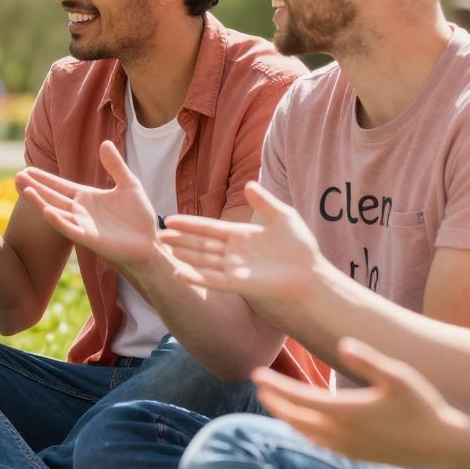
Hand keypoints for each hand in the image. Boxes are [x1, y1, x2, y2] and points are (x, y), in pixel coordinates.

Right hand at [16, 141, 160, 265]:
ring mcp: (83, 225)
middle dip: (34, 187)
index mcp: (86, 197)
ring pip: (55, 211)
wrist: (150, 242)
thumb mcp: (129, 184)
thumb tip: (105, 143)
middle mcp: (80, 211)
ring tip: (23, 190)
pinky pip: (71, 229)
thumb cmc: (138, 216)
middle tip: (15, 176)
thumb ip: (115, 166)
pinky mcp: (90, 239)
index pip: (59, 185)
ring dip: (39, 202)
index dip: (43, 178)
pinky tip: (46, 211)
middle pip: (52, 196)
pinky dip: (58, 221)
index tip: (26, 169)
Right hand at [158, 181, 323, 301]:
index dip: (190, 224)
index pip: (209, 228)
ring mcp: (234, 269)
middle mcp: (234, 253)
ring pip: (202, 260)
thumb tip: (248, 184)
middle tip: (157, 234)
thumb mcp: (283, 217)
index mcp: (241, 236)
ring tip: (164, 249)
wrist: (312, 275)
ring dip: (183, 255)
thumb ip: (264, 202)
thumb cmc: (301, 249)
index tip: (170, 219)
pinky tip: (181, 273)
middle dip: (179, 240)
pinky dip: (197, 277)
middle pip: (200, 244)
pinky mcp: (239, 284)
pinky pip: (213, 280)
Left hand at [253, 339, 469, 468]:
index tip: (256, 375)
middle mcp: (340, 434)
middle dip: (273, 401)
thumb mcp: (398, 377)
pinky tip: (304, 425)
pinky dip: (304, 432)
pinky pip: (319, 444)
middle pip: (294, 417)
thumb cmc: (423, 406)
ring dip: (286, 417)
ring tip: (274, 402)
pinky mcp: (355, 457)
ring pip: (304, 433)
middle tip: (259, 385)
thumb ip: (368, 360)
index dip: (274, 386)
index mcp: (346, 412)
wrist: (443, 447)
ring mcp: (346, 448)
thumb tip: (343, 345)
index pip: (297, 398)